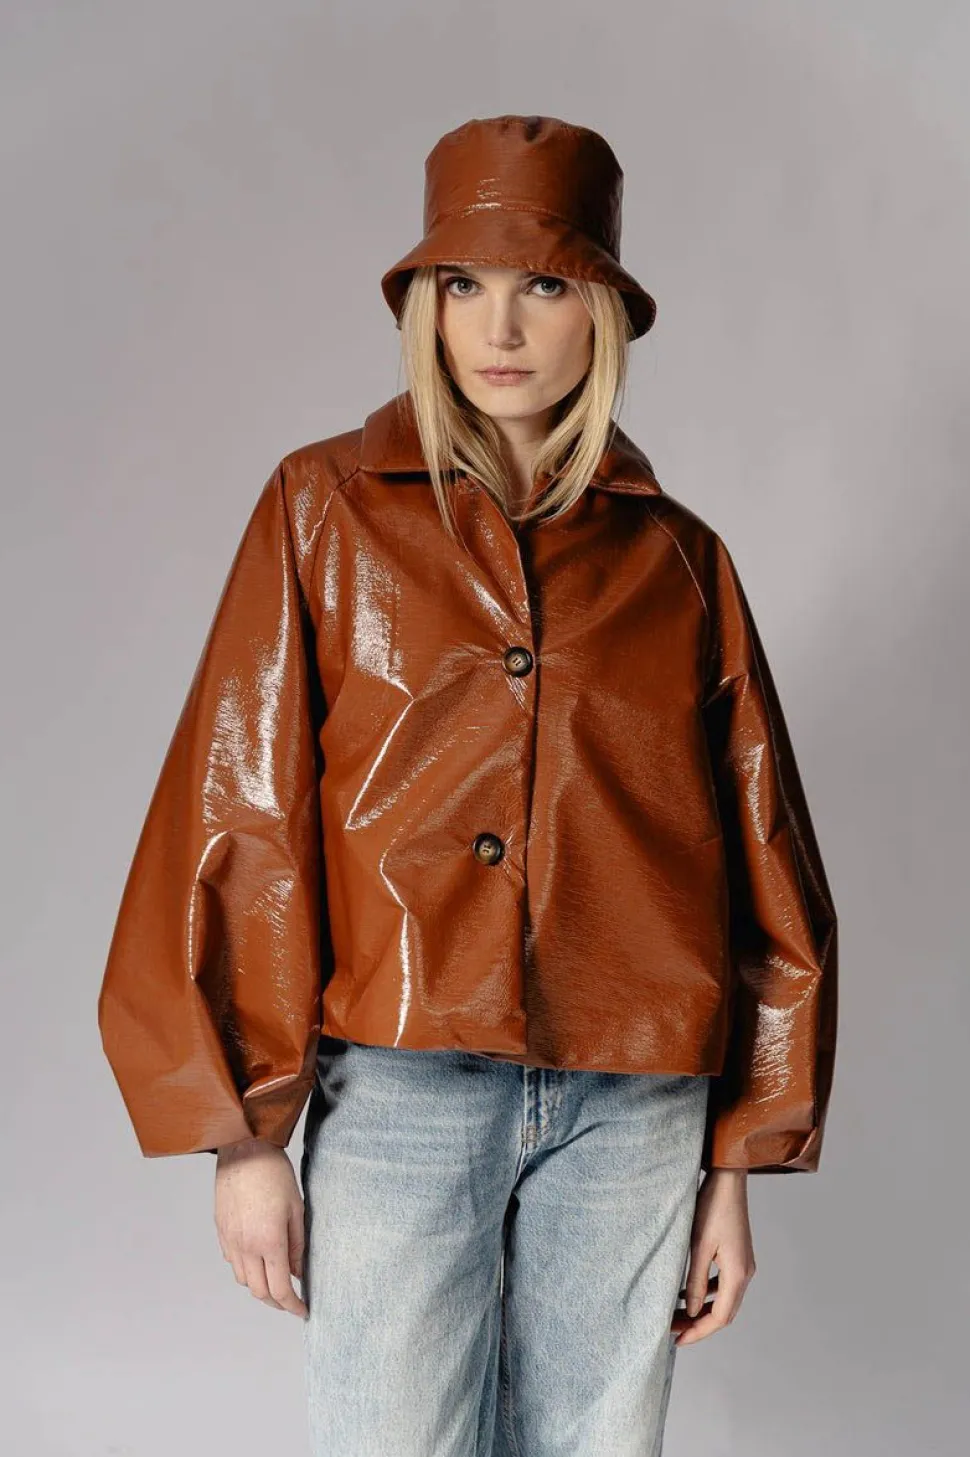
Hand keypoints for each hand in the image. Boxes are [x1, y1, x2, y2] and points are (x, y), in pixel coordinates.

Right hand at [214, 1138, 307, 1319]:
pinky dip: (246, 1268)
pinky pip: (232, 1260)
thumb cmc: (274, 1173)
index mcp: (269, 1241)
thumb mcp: (296, 1208)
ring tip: (276, 1279)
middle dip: (276, 1302)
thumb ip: (298, 1245)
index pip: (280, 1289)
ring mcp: (230, 1239)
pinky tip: (258, 1258)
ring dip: (259, 1286)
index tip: (303, 1311)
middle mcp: (246, 1246)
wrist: (244, 1149)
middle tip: (291, 1300)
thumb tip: (298, 1272)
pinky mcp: (221, 1230)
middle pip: (258, 1292)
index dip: (293, 1306)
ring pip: (243, 1279)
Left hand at [672, 1168, 755, 1345]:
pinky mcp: (737, 1255)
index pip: (720, 1317)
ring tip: (678, 1314)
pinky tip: (689, 1292)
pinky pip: (724, 1284)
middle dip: (699, 1325)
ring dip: (703, 1310)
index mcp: (738, 1274)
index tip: (677, 1339)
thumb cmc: (712, 1207)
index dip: (699, 1332)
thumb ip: (695, 1281)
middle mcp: (745, 1273)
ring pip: (724, 1299)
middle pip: (724, 1312)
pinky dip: (707, 1293)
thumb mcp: (698, 1246)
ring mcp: (743, 1264)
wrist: (728, 1179)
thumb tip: (692, 1312)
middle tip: (674, 1330)